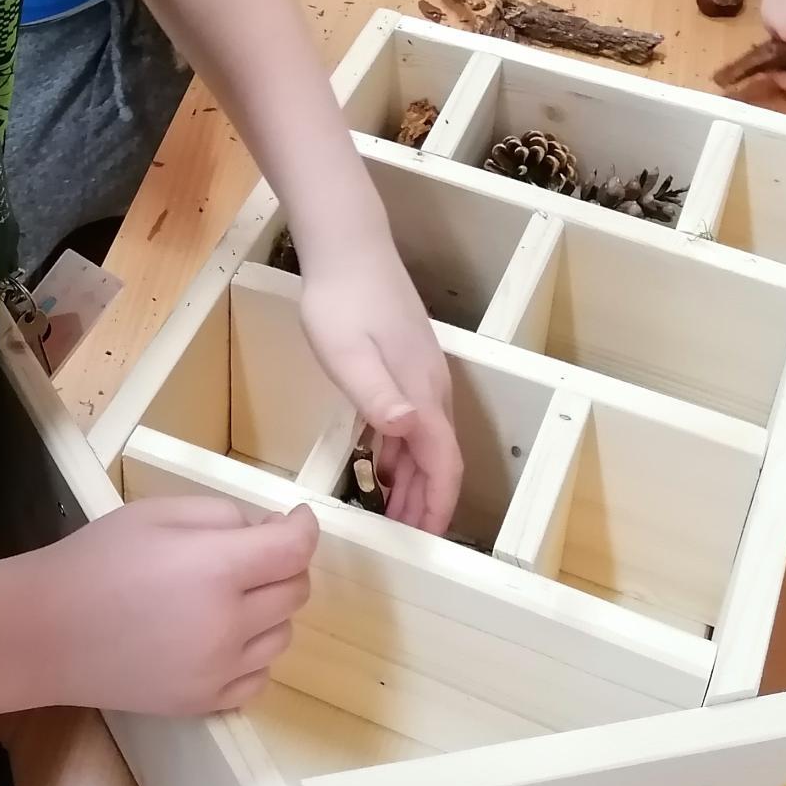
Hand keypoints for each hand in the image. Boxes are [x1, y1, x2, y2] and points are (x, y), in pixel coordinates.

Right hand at [39, 497, 315, 714]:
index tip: (297, 519)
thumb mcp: (158, 513)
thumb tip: (268, 531)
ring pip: (283, 636)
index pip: (294, 550)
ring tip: (226, 596)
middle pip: (295, 592)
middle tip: (250, 552)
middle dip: (284, 565)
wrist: (46, 632)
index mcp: (217, 570)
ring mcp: (218, 672)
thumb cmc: (97, 560)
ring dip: (269, 610)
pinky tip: (220, 636)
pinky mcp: (204, 704)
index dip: (304, 528)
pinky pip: (259, 677)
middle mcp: (228, 626)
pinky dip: (252, 653)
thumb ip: (223, 515)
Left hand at [296, 233, 460, 534]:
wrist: (347, 245)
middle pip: (438, 459)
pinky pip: (410, 423)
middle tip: (403, 539)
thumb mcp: (348, 354)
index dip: (437, 505)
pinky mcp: (404, 364)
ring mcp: (419, 375)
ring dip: (411, 481)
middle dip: (425, 502)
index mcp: (421, 393)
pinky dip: (398, 453)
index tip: (426, 540)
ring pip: (424, 443)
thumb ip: (377, 395)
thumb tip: (408, 429)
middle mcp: (430, 388)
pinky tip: (379, 466)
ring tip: (392, 514)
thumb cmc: (341, 300)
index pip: (443, 463)